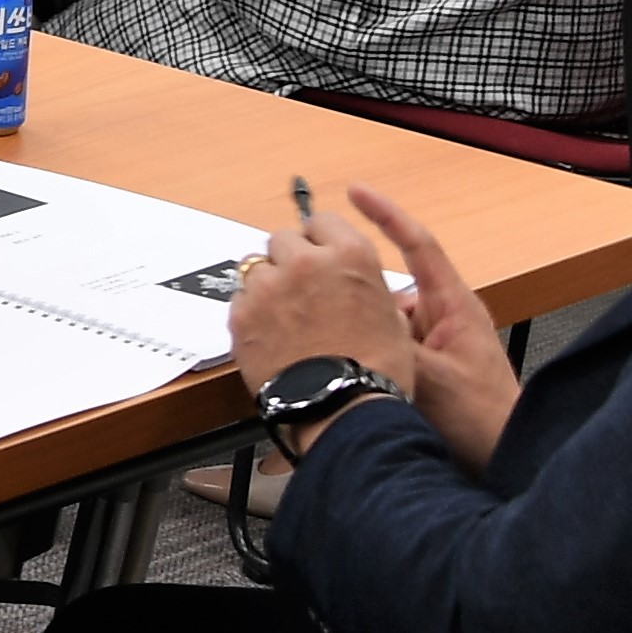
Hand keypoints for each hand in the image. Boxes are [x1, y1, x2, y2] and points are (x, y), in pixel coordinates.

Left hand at [225, 188, 423, 421]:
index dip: (319, 240)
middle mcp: (306, 262)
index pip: (322, 222)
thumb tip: (352, 283)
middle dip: (290, 261)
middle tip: (300, 292)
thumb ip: (364, 287)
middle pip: (283, 240)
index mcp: (350, 255)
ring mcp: (270, 286)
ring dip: (267, 286)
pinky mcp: (242, 313)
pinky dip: (250, 314)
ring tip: (284, 319)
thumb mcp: (391, 319)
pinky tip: (269, 337)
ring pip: (256, 267)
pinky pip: (240, 300)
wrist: (343, 411)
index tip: (317, 253)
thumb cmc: (376, 373)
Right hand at [346, 180, 521, 469]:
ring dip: (362, 329)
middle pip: (387, 285)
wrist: (505, 461)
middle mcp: (442, 319)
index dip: (387, 214)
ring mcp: (432, 344)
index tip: (356, 192)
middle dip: (356, 289)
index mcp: (454, 307)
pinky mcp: (422, 368)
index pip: (419, 245)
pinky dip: (367, 351)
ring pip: (382, 319)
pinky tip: (350, 369)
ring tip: (340, 348)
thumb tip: (353, 316)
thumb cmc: (485, 420)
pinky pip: (385, 346)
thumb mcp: (433, 377)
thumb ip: (392, 344)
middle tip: (323, 291)